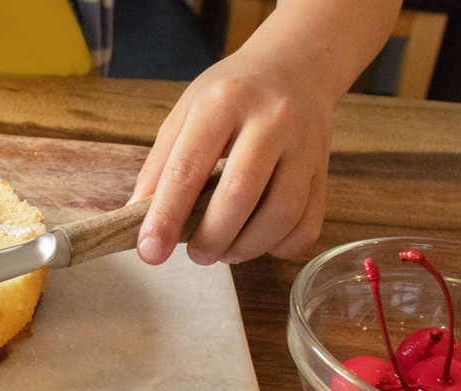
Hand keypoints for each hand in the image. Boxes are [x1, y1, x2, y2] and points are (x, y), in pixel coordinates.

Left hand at [130, 46, 332, 265]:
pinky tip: (258, 241)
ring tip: (224, 251)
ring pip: (281, 213)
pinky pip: (309, 222)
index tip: (151, 251)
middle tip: (196, 255)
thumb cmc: (231, 95)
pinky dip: (281, 246)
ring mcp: (305, 145)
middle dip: (211, 238)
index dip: (166, 217)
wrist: (297, 65)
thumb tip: (135, 215)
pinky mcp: (325, 169)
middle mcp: (270, 120)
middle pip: (239, 194)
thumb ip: (160, 163)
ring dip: (246, 247)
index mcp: (223, 103)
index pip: (188, 168)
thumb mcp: (186, 113)